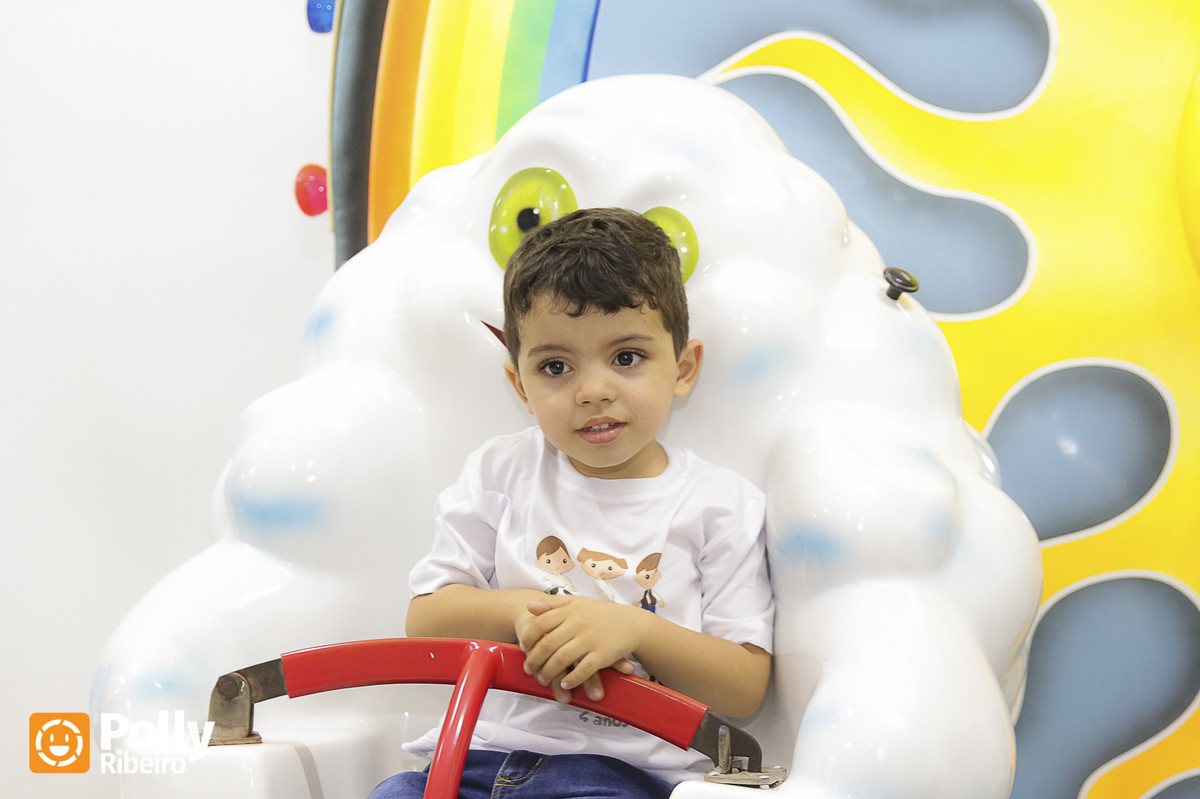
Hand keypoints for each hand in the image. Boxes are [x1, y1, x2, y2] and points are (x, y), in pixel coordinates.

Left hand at [516, 594, 644, 701]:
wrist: (632, 622)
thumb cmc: (601, 613)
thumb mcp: (576, 602)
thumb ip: (552, 603)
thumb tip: (529, 606)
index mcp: (570, 610)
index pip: (541, 623)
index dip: (529, 637)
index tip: (523, 647)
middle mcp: (578, 623)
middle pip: (548, 644)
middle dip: (535, 659)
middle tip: (529, 669)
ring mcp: (590, 639)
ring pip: (562, 659)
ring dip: (549, 672)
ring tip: (543, 679)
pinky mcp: (602, 654)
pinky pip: (583, 670)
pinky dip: (572, 679)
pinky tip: (565, 683)